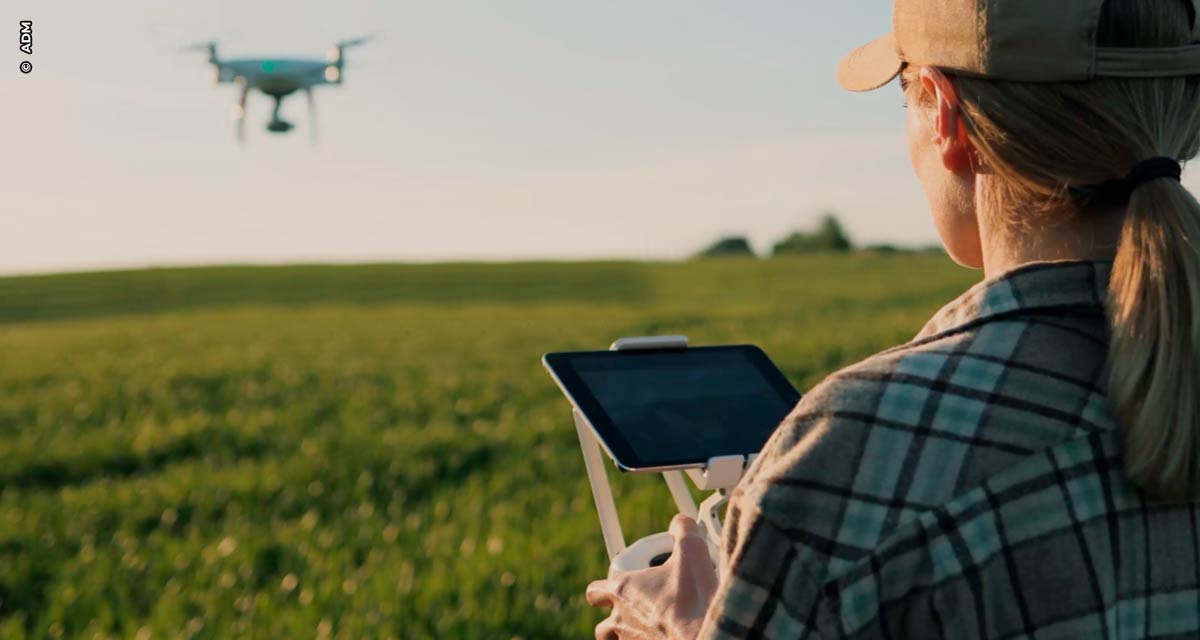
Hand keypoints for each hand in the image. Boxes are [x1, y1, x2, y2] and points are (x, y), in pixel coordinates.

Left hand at [585, 515, 718, 639]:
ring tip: (646, 628)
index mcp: (624, 591)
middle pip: (603, 626)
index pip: (595, 591)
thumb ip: (683, 530)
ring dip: (625, 636)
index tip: (617, 586)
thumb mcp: (692, 552)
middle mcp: (621, 620)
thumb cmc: (694, 598)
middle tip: (635, 612)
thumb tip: (682, 523)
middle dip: (614, 619)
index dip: (603, 588)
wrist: (707, 635)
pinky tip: (662, 637)